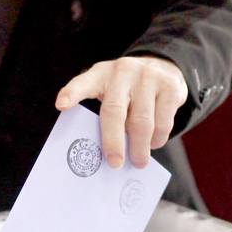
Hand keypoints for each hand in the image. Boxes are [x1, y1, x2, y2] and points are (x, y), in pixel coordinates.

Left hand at [55, 56, 187, 168]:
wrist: (163, 67)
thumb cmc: (128, 90)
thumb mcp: (110, 91)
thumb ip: (104, 113)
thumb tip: (108, 153)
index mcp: (101, 74)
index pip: (83, 82)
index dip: (72, 93)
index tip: (61, 105)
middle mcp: (123, 71)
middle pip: (114, 111)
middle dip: (113, 142)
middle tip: (114, 164)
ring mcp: (148, 77)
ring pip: (141, 121)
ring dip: (139, 148)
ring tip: (138, 161)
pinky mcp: (169, 86)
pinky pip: (162, 121)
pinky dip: (158, 139)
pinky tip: (153, 143)